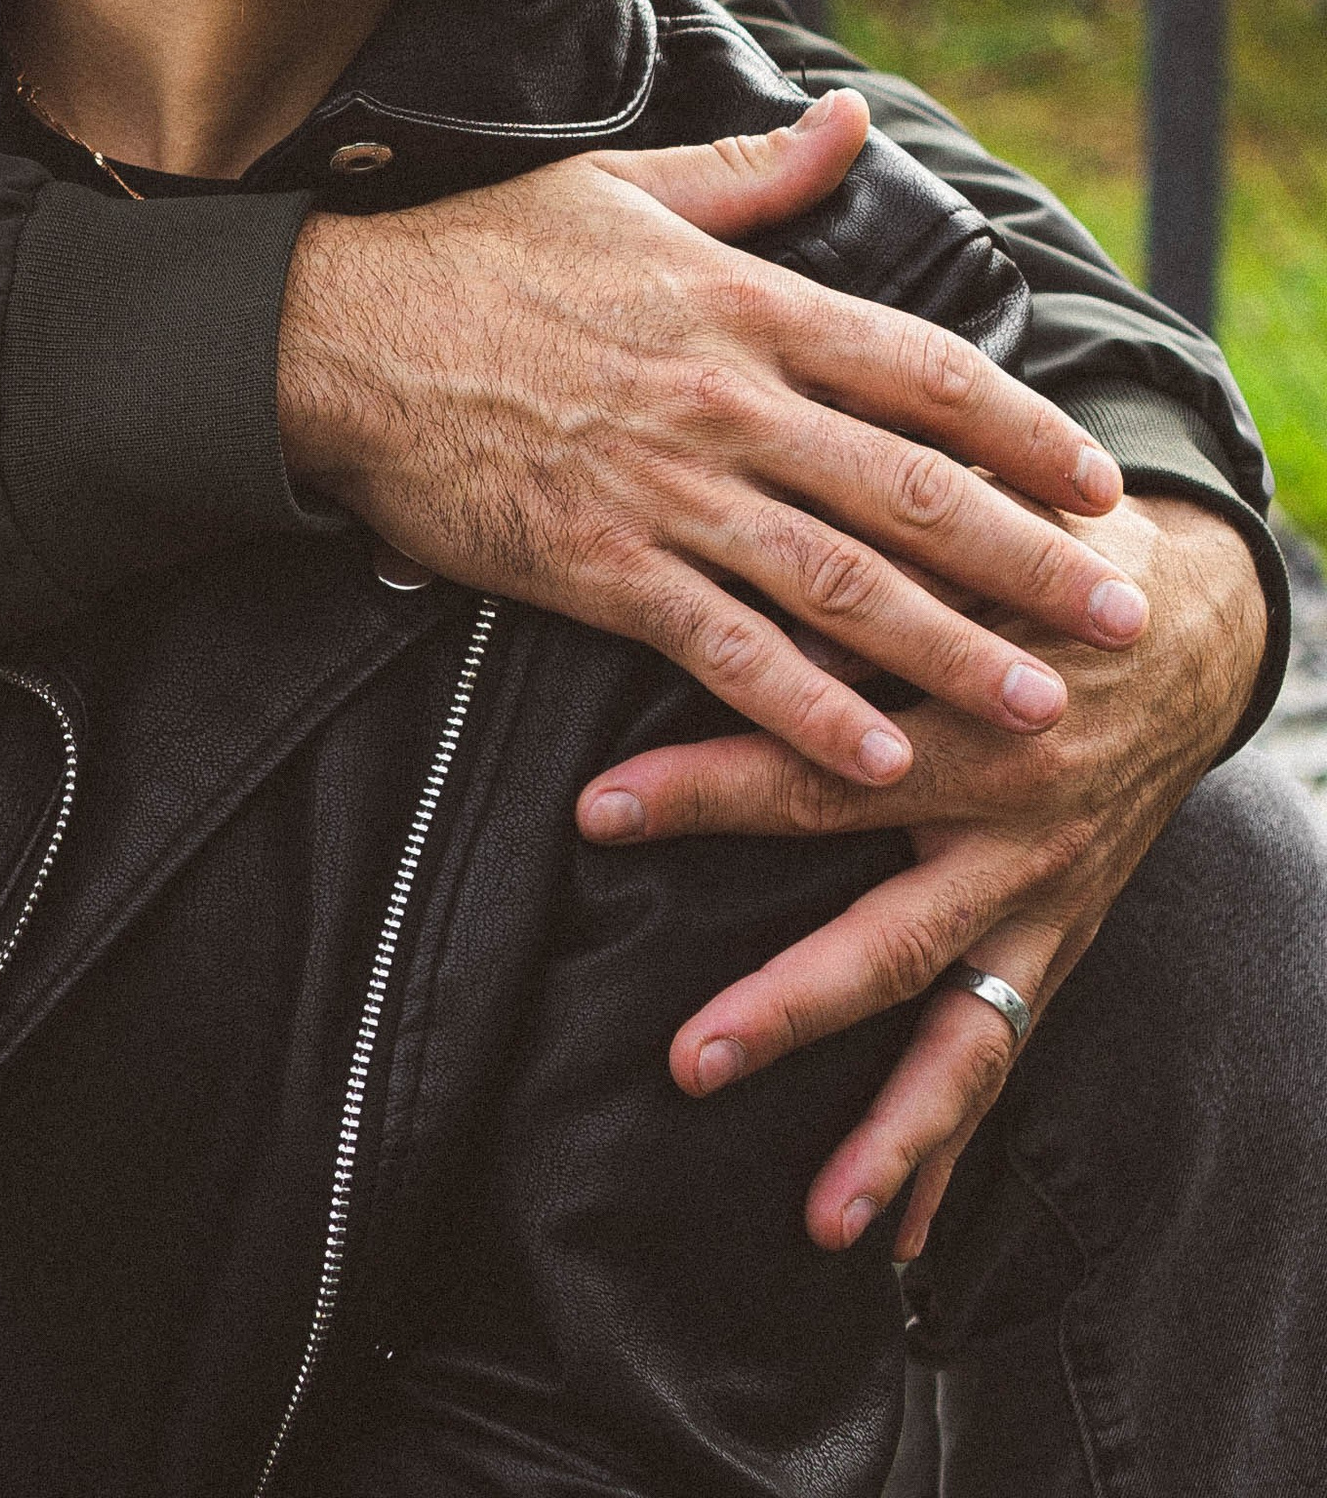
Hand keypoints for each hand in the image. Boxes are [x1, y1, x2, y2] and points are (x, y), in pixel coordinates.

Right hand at [279, 92, 1145, 786]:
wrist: (336, 332)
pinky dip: (807, 709)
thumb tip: (848, 118)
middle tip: (1120, 615)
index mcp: (741, 304)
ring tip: (1038, 707)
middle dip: (1029, 560)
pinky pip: (726, 649)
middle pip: (911, 488)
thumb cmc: (479, 251)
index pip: (919, 367)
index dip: (1022, 426)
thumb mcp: (623, 188)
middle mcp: (724, 398)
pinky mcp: (598, 565)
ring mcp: (664, 488)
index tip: (1094, 480)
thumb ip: (752, 175)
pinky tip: (876, 757)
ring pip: (840, 580)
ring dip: (949, 650)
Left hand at [573, 491, 1266, 1251]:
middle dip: (789, 1006)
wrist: (1187, 625)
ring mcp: (1045, 907)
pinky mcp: (1060, 944)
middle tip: (689, 1060)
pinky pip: (1002, 1056)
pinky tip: (889, 1237)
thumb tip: (748, 597)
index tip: (596, 810)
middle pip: (889, 938)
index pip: (819, 769)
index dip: (705, 788)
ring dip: (891, 1132)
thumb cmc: (1045, 563)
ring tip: (818, 1221)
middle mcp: (1018, 837)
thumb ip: (872, 579)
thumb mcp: (973, 546)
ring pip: (962, 1037)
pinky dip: (950, 1151)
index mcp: (982, 728)